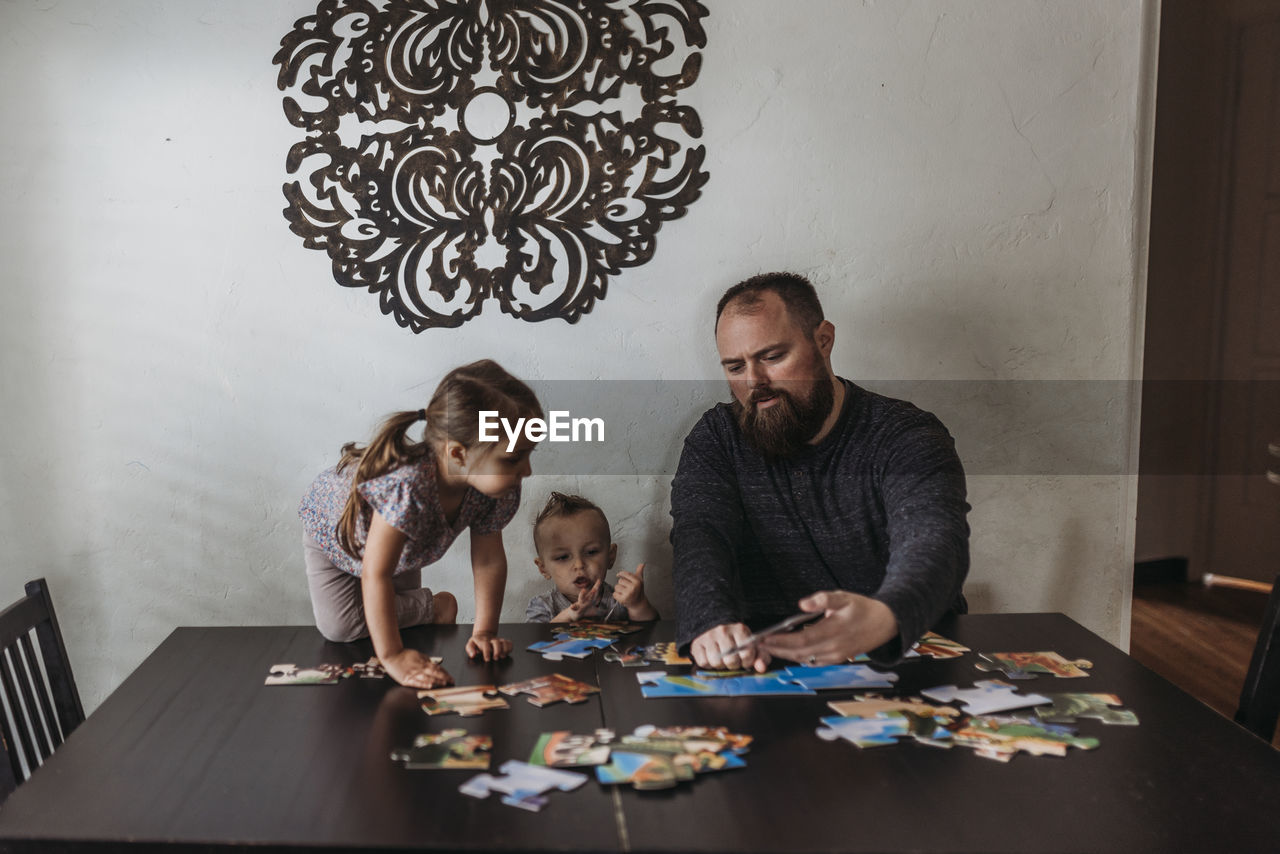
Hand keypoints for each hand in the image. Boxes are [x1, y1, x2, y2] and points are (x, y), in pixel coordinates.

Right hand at [382, 648, 452, 689]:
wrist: (392, 656)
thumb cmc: (405, 655)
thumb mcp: (418, 655)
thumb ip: (427, 661)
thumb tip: (435, 666)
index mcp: (423, 662)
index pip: (437, 668)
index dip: (445, 673)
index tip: (451, 678)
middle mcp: (419, 668)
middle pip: (434, 673)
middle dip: (443, 678)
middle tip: (451, 682)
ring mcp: (413, 674)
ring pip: (427, 678)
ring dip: (436, 681)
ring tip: (444, 684)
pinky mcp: (406, 680)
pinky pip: (417, 682)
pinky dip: (424, 684)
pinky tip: (430, 686)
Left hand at [466, 630, 512, 660]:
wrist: (483, 634)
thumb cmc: (477, 642)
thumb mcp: (470, 644)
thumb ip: (470, 649)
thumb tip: (473, 655)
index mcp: (482, 641)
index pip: (485, 644)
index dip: (487, 652)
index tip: (487, 659)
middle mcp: (491, 640)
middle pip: (496, 642)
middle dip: (497, 651)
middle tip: (495, 658)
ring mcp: (498, 640)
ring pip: (504, 642)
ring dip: (504, 650)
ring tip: (502, 656)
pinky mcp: (504, 642)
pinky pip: (510, 643)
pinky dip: (510, 648)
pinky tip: (506, 653)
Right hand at [552, 579, 602, 621]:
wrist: (574, 615)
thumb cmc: (584, 611)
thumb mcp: (595, 612)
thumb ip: (601, 611)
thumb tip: (607, 611)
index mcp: (590, 600)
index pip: (594, 593)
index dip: (597, 587)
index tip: (599, 580)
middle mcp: (585, 600)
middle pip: (589, 595)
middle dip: (593, 591)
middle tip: (596, 586)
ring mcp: (580, 604)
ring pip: (581, 598)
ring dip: (582, 594)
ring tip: (583, 590)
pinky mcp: (575, 609)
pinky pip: (574, 608)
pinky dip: (573, 607)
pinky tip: (572, 606)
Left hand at [612, 563, 646, 608]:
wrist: (638, 603)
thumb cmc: (638, 591)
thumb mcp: (640, 580)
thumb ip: (639, 571)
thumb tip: (642, 564)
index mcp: (637, 582)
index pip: (625, 574)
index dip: (620, 574)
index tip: (618, 575)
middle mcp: (633, 587)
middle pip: (620, 581)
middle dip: (622, 584)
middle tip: (626, 588)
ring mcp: (628, 594)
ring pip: (616, 587)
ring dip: (619, 590)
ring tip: (624, 593)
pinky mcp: (623, 600)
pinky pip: (614, 594)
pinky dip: (616, 595)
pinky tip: (622, 596)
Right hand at [690, 623, 770, 672]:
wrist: (715, 627)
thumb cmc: (736, 640)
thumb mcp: (752, 645)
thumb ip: (761, 657)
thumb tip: (761, 668)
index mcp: (740, 629)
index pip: (746, 654)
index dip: (747, 662)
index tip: (744, 660)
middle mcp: (723, 630)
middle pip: (731, 660)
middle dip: (733, 665)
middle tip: (732, 660)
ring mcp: (708, 636)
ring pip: (716, 662)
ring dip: (720, 665)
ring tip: (722, 658)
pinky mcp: (697, 643)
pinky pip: (703, 663)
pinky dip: (708, 664)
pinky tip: (711, 657)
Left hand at [760, 591, 897, 664]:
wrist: (885, 624)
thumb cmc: (862, 608)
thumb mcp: (844, 597)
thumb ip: (822, 599)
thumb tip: (802, 603)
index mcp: (834, 632)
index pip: (801, 640)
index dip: (781, 641)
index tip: (764, 638)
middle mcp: (834, 648)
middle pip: (799, 653)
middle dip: (777, 650)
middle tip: (758, 645)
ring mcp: (836, 656)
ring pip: (805, 659)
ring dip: (785, 655)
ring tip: (768, 647)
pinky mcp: (837, 659)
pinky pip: (813, 661)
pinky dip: (798, 657)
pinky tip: (788, 651)